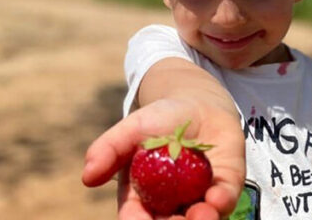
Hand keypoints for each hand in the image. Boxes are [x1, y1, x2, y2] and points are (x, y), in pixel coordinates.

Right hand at [82, 98, 245, 219]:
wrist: (196, 103)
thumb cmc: (157, 120)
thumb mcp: (130, 130)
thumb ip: (108, 150)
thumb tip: (86, 177)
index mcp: (142, 196)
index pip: (135, 219)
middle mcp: (171, 205)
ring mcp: (199, 198)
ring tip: (200, 216)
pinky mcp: (225, 187)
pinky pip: (225, 200)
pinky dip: (220, 203)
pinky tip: (215, 200)